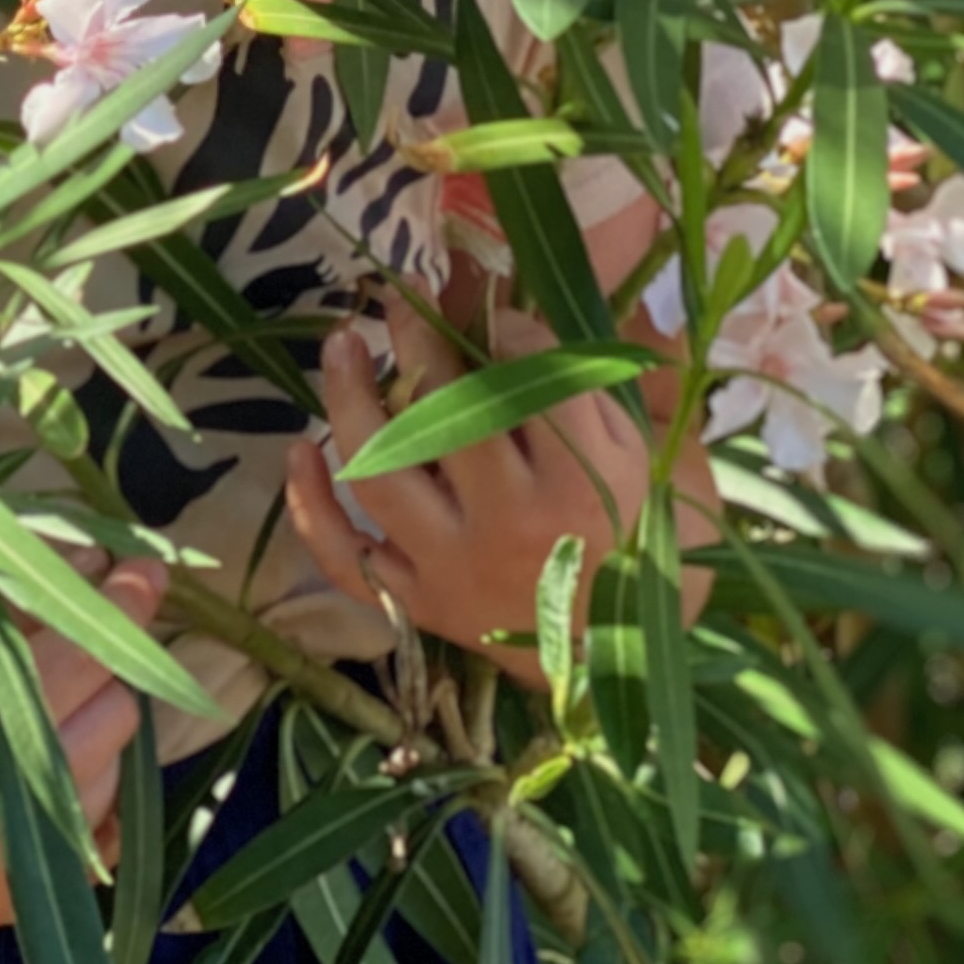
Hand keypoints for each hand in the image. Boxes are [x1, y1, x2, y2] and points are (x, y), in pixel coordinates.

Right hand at [0, 565, 161, 927]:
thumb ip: (9, 605)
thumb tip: (92, 568)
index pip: (93, 652)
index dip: (126, 601)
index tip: (147, 566)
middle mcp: (18, 806)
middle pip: (118, 711)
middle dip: (102, 667)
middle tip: (65, 643)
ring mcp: (20, 865)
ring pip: (114, 773)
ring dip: (92, 731)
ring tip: (37, 711)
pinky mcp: (13, 900)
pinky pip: (92, 836)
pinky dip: (84, 797)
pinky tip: (46, 769)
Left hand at [281, 301, 653, 670]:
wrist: (625, 669)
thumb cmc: (650, 551)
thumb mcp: (665, 462)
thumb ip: (624, 381)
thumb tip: (592, 296)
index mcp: (583, 483)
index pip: (534, 379)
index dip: (510, 326)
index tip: (495, 304)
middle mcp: (510, 523)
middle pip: (445, 414)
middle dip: (417, 341)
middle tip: (395, 294)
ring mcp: (454, 567)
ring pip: (381, 474)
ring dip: (350, 402)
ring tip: (341, 344)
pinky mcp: (418, 605)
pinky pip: (346, 559)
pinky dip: (312, 508)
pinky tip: (299, 450)